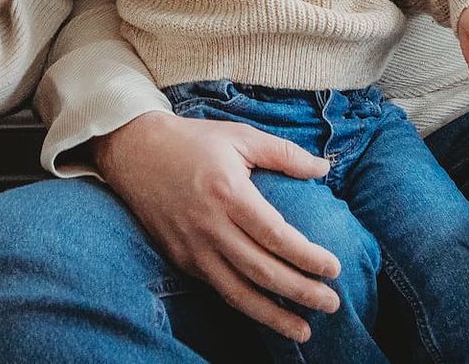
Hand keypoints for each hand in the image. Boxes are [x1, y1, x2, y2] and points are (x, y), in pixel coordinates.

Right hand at [93, 110, 340, 342]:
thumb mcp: (240, 137)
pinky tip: (266, 314)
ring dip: (273, 315)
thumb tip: (325, 168)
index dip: (307, 257)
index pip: (276, 236)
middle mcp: (209, 225)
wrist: (134, 150)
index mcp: (228, 192)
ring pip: (237, 291)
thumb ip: (284, 154)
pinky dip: (244, 305)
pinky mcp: (180, 258)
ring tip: (303, 330)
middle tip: (331, 304)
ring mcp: (192, 246)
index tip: (334, 269)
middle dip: (300, 292)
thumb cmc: (193, 141)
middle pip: (261, 270)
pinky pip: (217, 287)